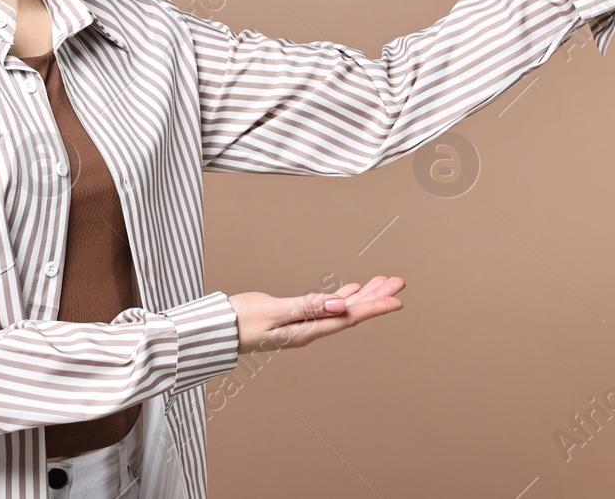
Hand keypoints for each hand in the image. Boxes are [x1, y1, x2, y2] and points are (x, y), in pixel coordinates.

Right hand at [228, 275, 404, 354]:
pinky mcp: (294, 318)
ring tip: (383, 283)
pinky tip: (350, 291)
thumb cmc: (239, 321)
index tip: (397, 300)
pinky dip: (341, 297)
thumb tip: (340, 305)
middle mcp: (310, 329)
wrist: (216, 330)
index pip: (349, 317)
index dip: (374, 308)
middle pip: (350, 313)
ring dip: (362, 295)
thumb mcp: (273, 312)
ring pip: (340, 308)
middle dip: (375, 297)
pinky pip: (326, 307)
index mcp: (307, 330)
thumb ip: (307, 307)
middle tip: (398, 283)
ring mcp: (303, 324)